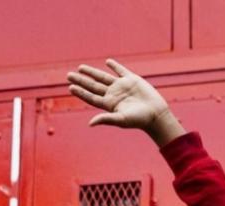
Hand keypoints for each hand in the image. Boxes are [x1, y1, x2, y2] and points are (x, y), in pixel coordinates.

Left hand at [67, 60, 182, 142]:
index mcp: (109, 104)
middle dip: (81, 80)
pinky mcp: (132, 80)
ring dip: (92, 72)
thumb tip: (90, 124)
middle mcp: (113, 94)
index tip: (70, 87)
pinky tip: (107, 62)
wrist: (156, 113)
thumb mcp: (121, 119)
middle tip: (68, 75)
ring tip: (81, 68)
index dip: (80, 92)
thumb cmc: (139, 119)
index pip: (91, 97)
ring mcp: (122, 86)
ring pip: (103, 77)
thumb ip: (105, 119)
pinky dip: (114, 66)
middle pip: (93, 86)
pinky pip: (121, 71)